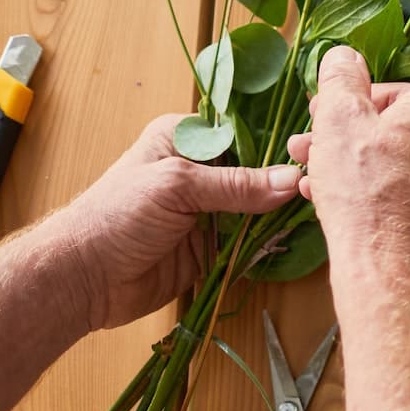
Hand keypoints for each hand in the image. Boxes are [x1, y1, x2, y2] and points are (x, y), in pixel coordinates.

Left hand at [56, 115, 302, 332]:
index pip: (244, 131)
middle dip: (287, 178)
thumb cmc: (116, 216)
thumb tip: (293, 180)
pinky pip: (251, 239)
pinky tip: (301, 236)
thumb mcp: (177, 186)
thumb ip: (236, 185)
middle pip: (257, 170)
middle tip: (327, 182)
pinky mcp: (213, 246)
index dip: (277, 140)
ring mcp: (208, 210)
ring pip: (259, 206)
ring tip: (322, 208)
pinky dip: (271, 240)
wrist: (82, 279)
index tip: (316, 148)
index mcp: (185, 140)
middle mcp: (200, 171)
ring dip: (283, 211)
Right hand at [287, 0, 409, 309]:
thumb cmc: (367, 193)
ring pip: (400, 133)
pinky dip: (368, 167)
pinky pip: (404, 165)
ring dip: (353, 138)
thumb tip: (344, 61)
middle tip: (316, 121)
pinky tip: (327, 186)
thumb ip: (341, 79)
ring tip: (308, 157)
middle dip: (360, 102)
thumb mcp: (339, 122)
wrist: (386, 272)